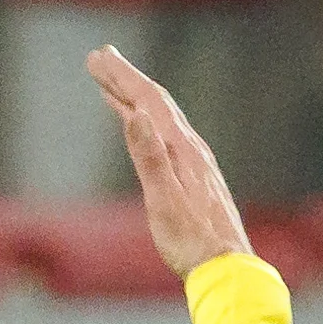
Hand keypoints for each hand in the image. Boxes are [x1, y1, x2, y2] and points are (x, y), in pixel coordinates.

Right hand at [88, 45, 250, 277]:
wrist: (226, 266)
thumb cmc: (190, 240)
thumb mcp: (163, 200)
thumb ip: (149, 157)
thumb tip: (134, 116)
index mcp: (181, 149)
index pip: (148, 101)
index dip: (121, 77)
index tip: (97, 57)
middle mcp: (190, 147)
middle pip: (155, 102)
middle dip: (126, 78)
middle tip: (99, 57)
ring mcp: (194, 160)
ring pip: (161, 118)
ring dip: (135, 97)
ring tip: (112, 85)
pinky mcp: (193, 175)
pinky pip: (165, 136)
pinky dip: (146, 122)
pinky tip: (139, 127)